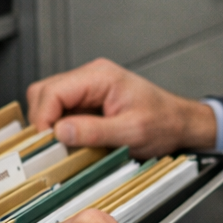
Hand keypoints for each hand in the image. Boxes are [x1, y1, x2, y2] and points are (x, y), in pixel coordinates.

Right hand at [26, 58, 216, 158]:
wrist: (179, 122)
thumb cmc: (164, 122)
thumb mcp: (131, 132)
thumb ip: (94, 132)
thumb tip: (60, 132)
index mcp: (100, 77)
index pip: (53, 91)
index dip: (43, 118)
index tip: (47, 143)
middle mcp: (90, 76)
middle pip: (44, 92)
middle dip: (43, 120)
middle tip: (52, 146)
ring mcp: (88, 87)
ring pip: (49, 101)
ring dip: (51, 124)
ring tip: (65, 144)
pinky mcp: (88, 100)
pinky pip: (62, 110)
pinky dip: (61, 127)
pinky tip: (74, 140)